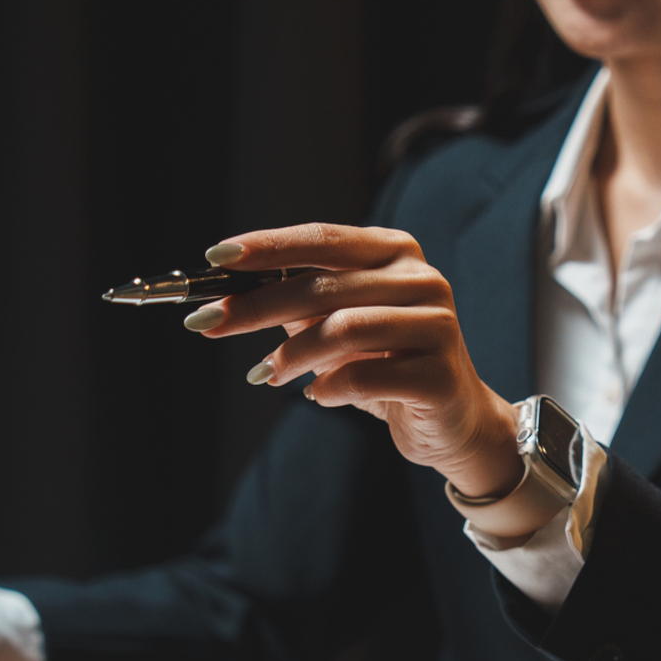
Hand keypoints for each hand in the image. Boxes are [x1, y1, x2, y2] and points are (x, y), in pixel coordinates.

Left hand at [189, 224, 524, 499]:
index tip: (216, 257)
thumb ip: (299, 303)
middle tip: (207, 323)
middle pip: (323, 286)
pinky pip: (363, 379)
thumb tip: (227, 296)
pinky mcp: (439, 376)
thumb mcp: (340, 324)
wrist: (452, 421)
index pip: (323, 239)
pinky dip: (327, 389)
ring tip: (266, 374)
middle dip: (256, 306)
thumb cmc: (387, 365)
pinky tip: (317, 396)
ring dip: (291, 355)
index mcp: (397, 252)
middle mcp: (422, 280)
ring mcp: (437, 326)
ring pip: (342, 330)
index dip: (267, 245)